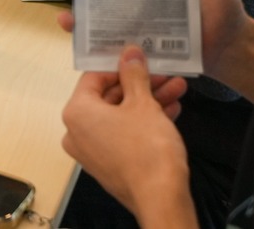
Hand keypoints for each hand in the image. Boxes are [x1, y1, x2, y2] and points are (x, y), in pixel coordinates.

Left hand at [61, 48, 195, 226]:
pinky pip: (124, 134)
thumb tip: (130, 54)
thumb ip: (134, 75)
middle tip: (163, 73)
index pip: (93, 77)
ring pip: (121, 116)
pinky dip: (144, 122)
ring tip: (176, 89)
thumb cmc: (147, 149)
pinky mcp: (110, 164)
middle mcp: (78, 132)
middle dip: (140, 84)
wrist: (161, 199)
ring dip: (148, 101)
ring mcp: (93, 151)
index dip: (119, 65)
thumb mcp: (143, 103)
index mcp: (77, 112)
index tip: (139, 59)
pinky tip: (171, 111)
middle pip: (109, 97)